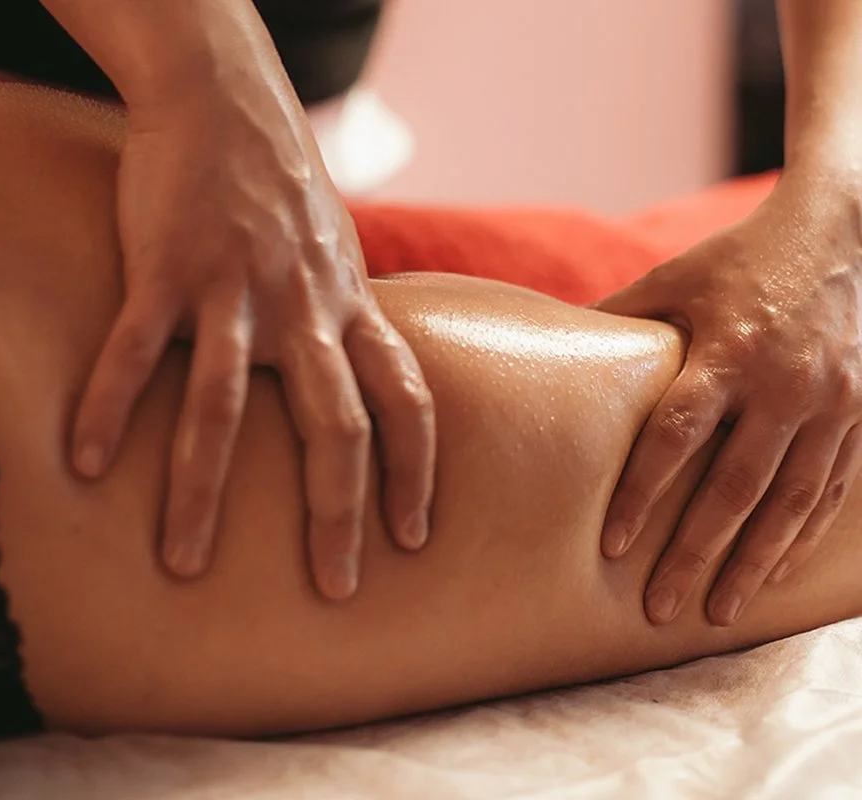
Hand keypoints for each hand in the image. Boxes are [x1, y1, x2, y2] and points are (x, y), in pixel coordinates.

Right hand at [71, 75, 434, 599]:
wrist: (226, 98)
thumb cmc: (281, 188)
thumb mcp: (339, 254)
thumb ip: (347, 320)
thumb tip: (357, 381)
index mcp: (351, 308)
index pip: (407, 401)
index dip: (418, 472)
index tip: (415, 537)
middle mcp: (306, 308)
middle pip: (337, 425)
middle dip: (339, 513)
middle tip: (335, 587)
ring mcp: (238, 288)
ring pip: (226, 406)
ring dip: (202, 491)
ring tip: (183, 562)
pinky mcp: (168, 266)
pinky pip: (135, 349)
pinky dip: (107, 406)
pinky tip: (84, 462)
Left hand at [596, 167, 861, 625]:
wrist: (844, 229)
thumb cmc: (741, 257)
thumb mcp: (674, 278)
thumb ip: (617, 317)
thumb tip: (548, 342)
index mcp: (727, 350)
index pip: (677, 435)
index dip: (643, 492)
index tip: (613, 545)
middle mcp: (783, 384)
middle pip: (732, 486)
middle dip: (696, 553)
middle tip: (660, 608)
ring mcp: (830, 403)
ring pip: (788, 502)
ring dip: (753, 563)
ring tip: (720, 613)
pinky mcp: (860, 413)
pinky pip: (831, 489)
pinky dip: (802, 536)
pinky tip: (775, 572)